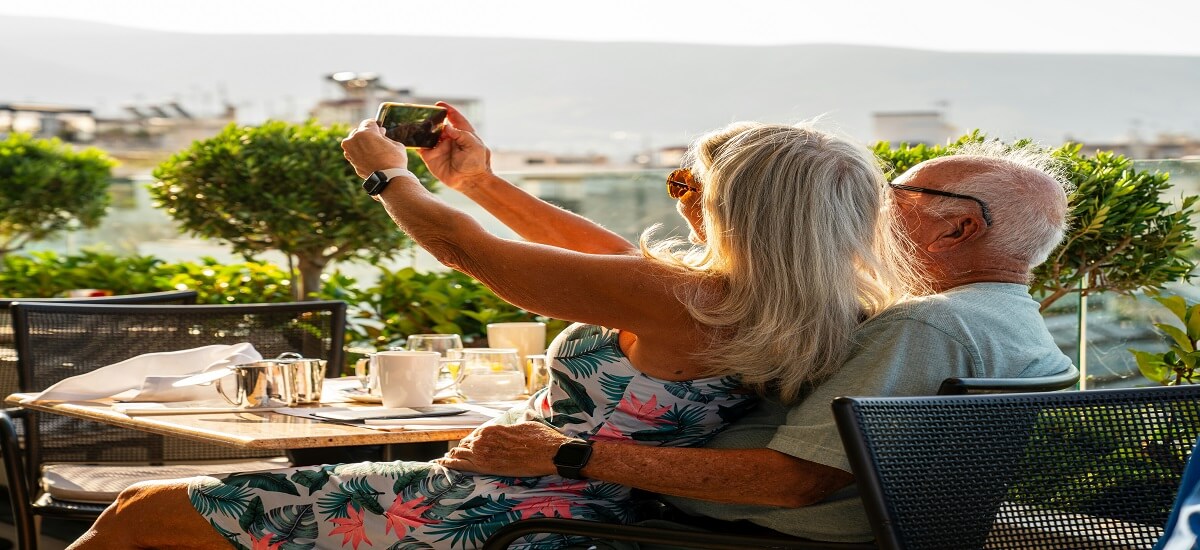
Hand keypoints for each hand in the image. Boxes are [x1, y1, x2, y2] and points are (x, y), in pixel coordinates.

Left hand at [341, 120, 408, 178]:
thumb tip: (380, 134)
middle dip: (368, 134)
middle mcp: (354, 140)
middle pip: (360, 131)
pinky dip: (360, 153)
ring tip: (373, 149)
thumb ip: (384, 137)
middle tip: (378, 139)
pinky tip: (369, 156)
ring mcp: (350, 151)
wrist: (388, 179)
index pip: (369, 123)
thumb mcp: (395, 143)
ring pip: (355, 142)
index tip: (380, 129)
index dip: (376, 125)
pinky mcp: (351, 161)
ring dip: (362, 143)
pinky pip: (354, 152)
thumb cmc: (394, 160)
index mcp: (365, 132)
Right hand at [418, 102, 492, 190]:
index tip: (439, 104)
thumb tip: (446, 126)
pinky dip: (415, 141)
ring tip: (415, 122)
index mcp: (462, 133)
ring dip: (422, 129)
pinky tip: (410, 136)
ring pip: (428, 135)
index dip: (447, 110)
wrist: (470, 182)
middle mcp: (450, 139)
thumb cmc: (477, 163)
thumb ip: (460, 134)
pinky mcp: (431, 157)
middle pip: (438, 125)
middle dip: (431, 118)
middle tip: (423, 113)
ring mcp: (440, 148)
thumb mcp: (474, 145)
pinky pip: (421, 147)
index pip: (454, 118)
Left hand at [435, 421, 568, 476]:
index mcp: (493, 428)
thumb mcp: (527, 425)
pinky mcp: (485, 467)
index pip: (475, 435)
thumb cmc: (541, 439)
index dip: (471, 441)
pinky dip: (450, 464)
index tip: (467, 445)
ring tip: (446, 460)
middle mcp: (485, 439)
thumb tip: (517, 425)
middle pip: (466, 444)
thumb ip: (515, 427)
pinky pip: (460, 465)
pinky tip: (443, 465)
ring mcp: (483, 453)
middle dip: (461, 449)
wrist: (549, 453)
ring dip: (453, 456)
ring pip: (460, 453)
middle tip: (455, 455)